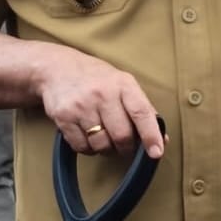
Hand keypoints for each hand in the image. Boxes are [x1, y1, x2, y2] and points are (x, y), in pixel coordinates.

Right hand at [34, 49, 164, 158]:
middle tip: (124, 146)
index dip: (151, 135)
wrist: (57, 68)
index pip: (141, 113)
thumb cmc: (97, 79)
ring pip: (101, 144)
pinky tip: (88, 136)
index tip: (156, 153)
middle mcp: (103, 94)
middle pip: (121, 135)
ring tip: (104, 138)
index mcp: (123, 84)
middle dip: (126, 148)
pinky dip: (88, 149)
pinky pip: (81, 146)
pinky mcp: (63, 117)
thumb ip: (143, 110)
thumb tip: (163, 138)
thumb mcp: (123, 84)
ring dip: (106, 149)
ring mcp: (82, 105)